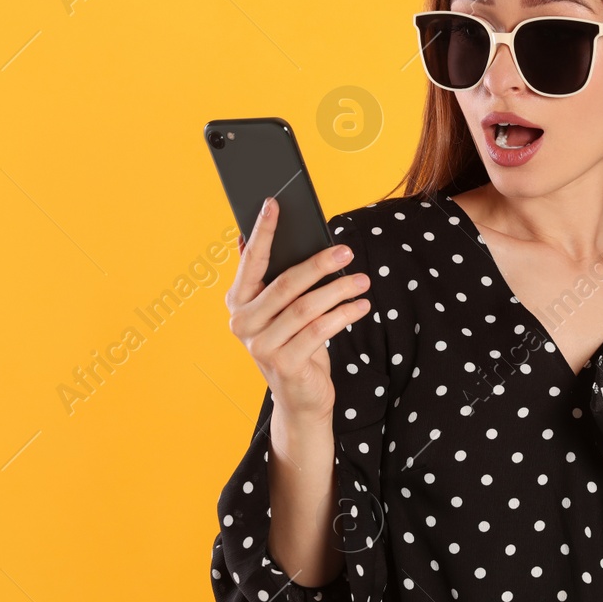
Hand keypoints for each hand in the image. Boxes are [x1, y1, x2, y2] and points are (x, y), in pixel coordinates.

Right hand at [226, 198, 370, 425]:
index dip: (263, 231)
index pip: (250, 260)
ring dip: (340, 290)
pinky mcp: (284, 364)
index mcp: (238, 303)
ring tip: (364, 281)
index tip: (274, 203)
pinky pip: (320, 331)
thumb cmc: (293, 345)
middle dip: (319, 264)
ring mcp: (261, 346)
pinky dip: (344, 315)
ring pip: (306, 307)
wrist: (299, 398)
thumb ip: (272, 279)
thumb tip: (260, 236)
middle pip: (286, 284)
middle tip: (346, 251)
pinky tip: (361, 306)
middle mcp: (242, 323)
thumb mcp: (281, 312)